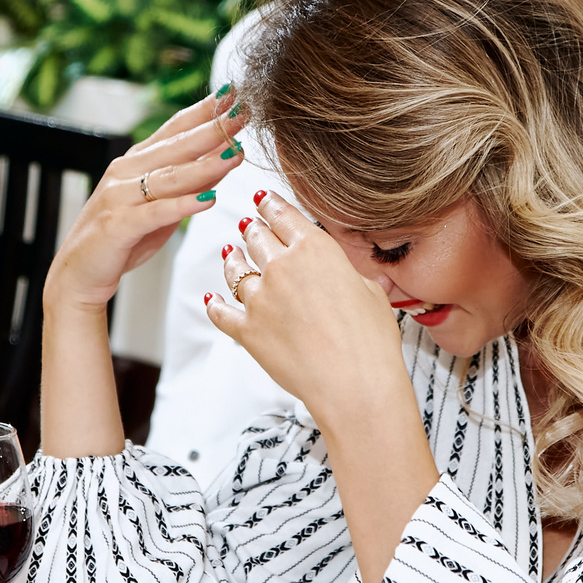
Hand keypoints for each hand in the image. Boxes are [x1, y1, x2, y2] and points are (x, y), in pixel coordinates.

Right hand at [43, 87, 248, 312]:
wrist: (77, 273)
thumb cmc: (121, 238)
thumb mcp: (160, 206)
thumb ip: (187, 183)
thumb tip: (224, 159)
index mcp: (135, 162)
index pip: (175, 128)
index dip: (204, 111)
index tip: (234, 95)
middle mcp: (125, 172)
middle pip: (176, 146)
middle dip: (212, 129)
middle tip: (242, 113)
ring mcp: (119, 197)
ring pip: (169, 176)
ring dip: (205, 164)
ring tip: (235, 154)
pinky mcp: (117, 225)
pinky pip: (155, 212)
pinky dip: (183, 205)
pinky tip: (208, 198)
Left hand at [205, 190, 416, 429]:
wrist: (354, 383)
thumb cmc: (371, 339)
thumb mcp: (371, 292)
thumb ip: (349, 275)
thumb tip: (347, 275)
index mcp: (314, 248)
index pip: (283, 215)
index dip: (270, 204)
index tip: (262, 198)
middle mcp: (281, 266)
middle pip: (257, 237)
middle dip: (253, 229)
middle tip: (249, 225)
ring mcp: (259, 299)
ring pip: (235, 269)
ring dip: (233, 260)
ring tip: (230, 253)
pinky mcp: (247, 330)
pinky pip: (221, 312)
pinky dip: (215, 305)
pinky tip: (211, 300)